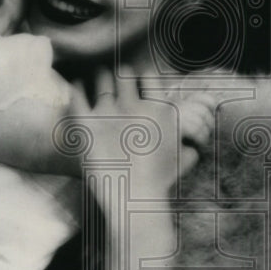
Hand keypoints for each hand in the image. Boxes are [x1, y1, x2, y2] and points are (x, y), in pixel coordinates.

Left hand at [69, 68, 196, 195]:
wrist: (135, 196)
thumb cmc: (159, 181)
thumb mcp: (180, 162)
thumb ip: (187, 150)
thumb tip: (193, 150)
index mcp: (157, 108)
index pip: (150, 77)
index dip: (146, 75)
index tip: (142, 77)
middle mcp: (133, 105)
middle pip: (125, 74)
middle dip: (123, 73)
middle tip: (120, 74)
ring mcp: (109, 113)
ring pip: (102, 81)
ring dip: (101, 77)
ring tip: (99, 74)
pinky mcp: (88, 124)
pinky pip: (78, 98)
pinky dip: (77, 90)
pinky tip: (77, 86)